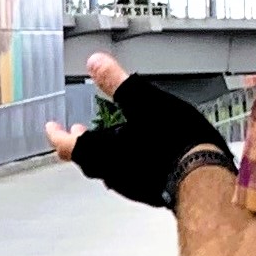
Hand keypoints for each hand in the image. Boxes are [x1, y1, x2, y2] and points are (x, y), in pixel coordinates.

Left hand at [47, 53, 231, 208]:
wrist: (203, 175)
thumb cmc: (174, 141)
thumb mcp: (143, 100)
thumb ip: (116, 82)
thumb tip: (95, 63)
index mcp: (102, 151)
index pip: (65, 145)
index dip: (56, 134)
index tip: (51, 128)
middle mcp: (111, 172)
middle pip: (85, 158)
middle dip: (81, 142)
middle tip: (78, 133)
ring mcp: (131, 185)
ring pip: (107, 169)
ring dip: (104, 152)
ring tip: (111, 139)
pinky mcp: (149, 191)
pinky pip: (129, 176)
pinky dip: (127, 162)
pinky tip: (141, 154)